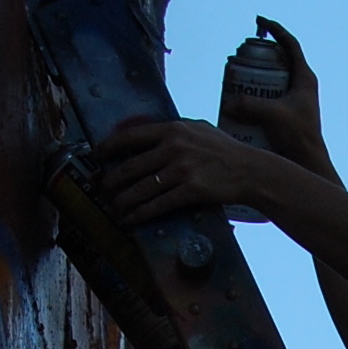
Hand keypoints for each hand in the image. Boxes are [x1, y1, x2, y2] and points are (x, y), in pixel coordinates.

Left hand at [95, 114, 268, 224]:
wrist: (250, 170)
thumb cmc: (226, 150)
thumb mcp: (199, 129)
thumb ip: (175, 130)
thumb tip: (152, 133)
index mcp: (172, 129)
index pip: (130, 137)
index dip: (108, 147)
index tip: (97, 155)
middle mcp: (173, 147)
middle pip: (131, 166)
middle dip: (111, 180)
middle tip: (102, 188)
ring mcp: (181, 170)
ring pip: (141, 188)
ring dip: (123, 201)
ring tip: (114, 207)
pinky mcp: (190, 191)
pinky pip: (158, 205)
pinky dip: (140, 214)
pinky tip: (131, 219)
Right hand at [221, 16, 329, 171]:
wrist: (309, 165)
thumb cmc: (298, 138)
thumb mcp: (272, 115)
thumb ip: (248, 104)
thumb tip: (227, 102)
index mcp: (305, 78)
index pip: (290, 44)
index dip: (275, 30)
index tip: (259, 21)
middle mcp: (301, 86)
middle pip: (277, 61)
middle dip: (256, 57)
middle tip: (237, 57)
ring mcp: (294, 100)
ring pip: (270, 80)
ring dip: (252, 77)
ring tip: (232, 78)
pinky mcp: (286, 115)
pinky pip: (267, 98)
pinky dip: (252, 96)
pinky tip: (237, 101)